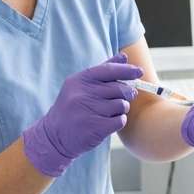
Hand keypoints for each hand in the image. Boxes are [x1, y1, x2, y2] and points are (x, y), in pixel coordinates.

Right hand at [23, 54, 142, 176]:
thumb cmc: (72, 108)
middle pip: (120, 89)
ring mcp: (89, 111)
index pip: (109, 70)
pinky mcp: (96, 128)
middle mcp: (83, 94)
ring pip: (122, 105)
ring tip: (109, 112)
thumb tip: (124, 56)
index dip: (127, 70)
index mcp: (80, 80)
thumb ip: (103, 70)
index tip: (139, 72)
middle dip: (126, 94)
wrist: (54, 136)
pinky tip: (107, 122)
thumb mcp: (81, 86)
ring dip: (121, 109)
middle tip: (125, 98)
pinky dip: (118, 121)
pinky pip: (120, 120)